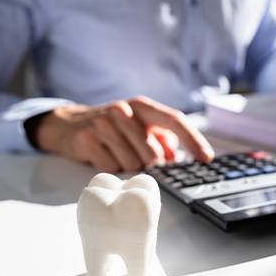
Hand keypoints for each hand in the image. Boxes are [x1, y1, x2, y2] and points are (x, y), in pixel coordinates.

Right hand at [32, 96, 213, 171]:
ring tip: (116, 153)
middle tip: (136, 157)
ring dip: (128, 167)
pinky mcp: (88, 139)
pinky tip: (103, 156)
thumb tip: (174, 158)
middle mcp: (124, 110)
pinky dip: (111, 169)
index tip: (206, 158)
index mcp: (142, 106)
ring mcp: (104, 123)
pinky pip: (112, 168)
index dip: (193, 140)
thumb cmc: (112, 128)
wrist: (69, 125)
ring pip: (132, 164)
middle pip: (152, 153)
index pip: (174, 120)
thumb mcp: (138, 126)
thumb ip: (161, 139)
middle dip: (149, 164)